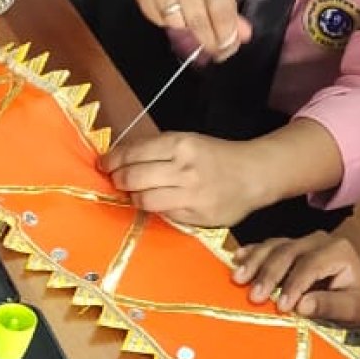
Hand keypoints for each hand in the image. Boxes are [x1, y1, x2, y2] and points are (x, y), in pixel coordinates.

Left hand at [103, 131, 261, 227]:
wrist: (254, 174)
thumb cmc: (216, 156)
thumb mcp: (188, 142)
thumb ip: (156, 150)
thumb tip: (119, 159)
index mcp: (180, 144)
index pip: (133, 153)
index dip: (112, 161)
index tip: (105, 164)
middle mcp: (184, 169)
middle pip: (133, 178)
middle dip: (118, 180)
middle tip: (117, 180)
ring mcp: (191, 195)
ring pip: (144, 200)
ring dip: (134, 198)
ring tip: (136, 193)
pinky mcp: (196, 217)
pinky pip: (164, 215)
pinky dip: (157, 209)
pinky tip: (161, 202)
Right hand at [131, 0, 251, 58]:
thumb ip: (230, 6)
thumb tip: (242, 36)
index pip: (221, 9)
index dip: (226, 34)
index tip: (229, 46)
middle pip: (198, 20)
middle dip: (209, 40)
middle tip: (215, 50)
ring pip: (176, 22)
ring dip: (187, 27)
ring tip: (191, 15)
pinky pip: (157, 19)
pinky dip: (167, 20)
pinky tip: (172, 7)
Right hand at [232, 232, 359, 325]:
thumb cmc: (359, 302)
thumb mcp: (351, 309)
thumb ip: (328, 305)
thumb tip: (301, 306)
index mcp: (338, 251)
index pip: (310, 266)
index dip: (294, 286)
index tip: (281, 307)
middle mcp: (319, 240)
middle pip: (288, 253)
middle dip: (269, 274)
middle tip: (254, 296)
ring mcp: (303, 241)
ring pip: (274, 247)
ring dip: (255, 262)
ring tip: (238, 279)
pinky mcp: (291, 246)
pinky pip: (269, 246)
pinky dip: (252, 253)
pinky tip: (237, 259)